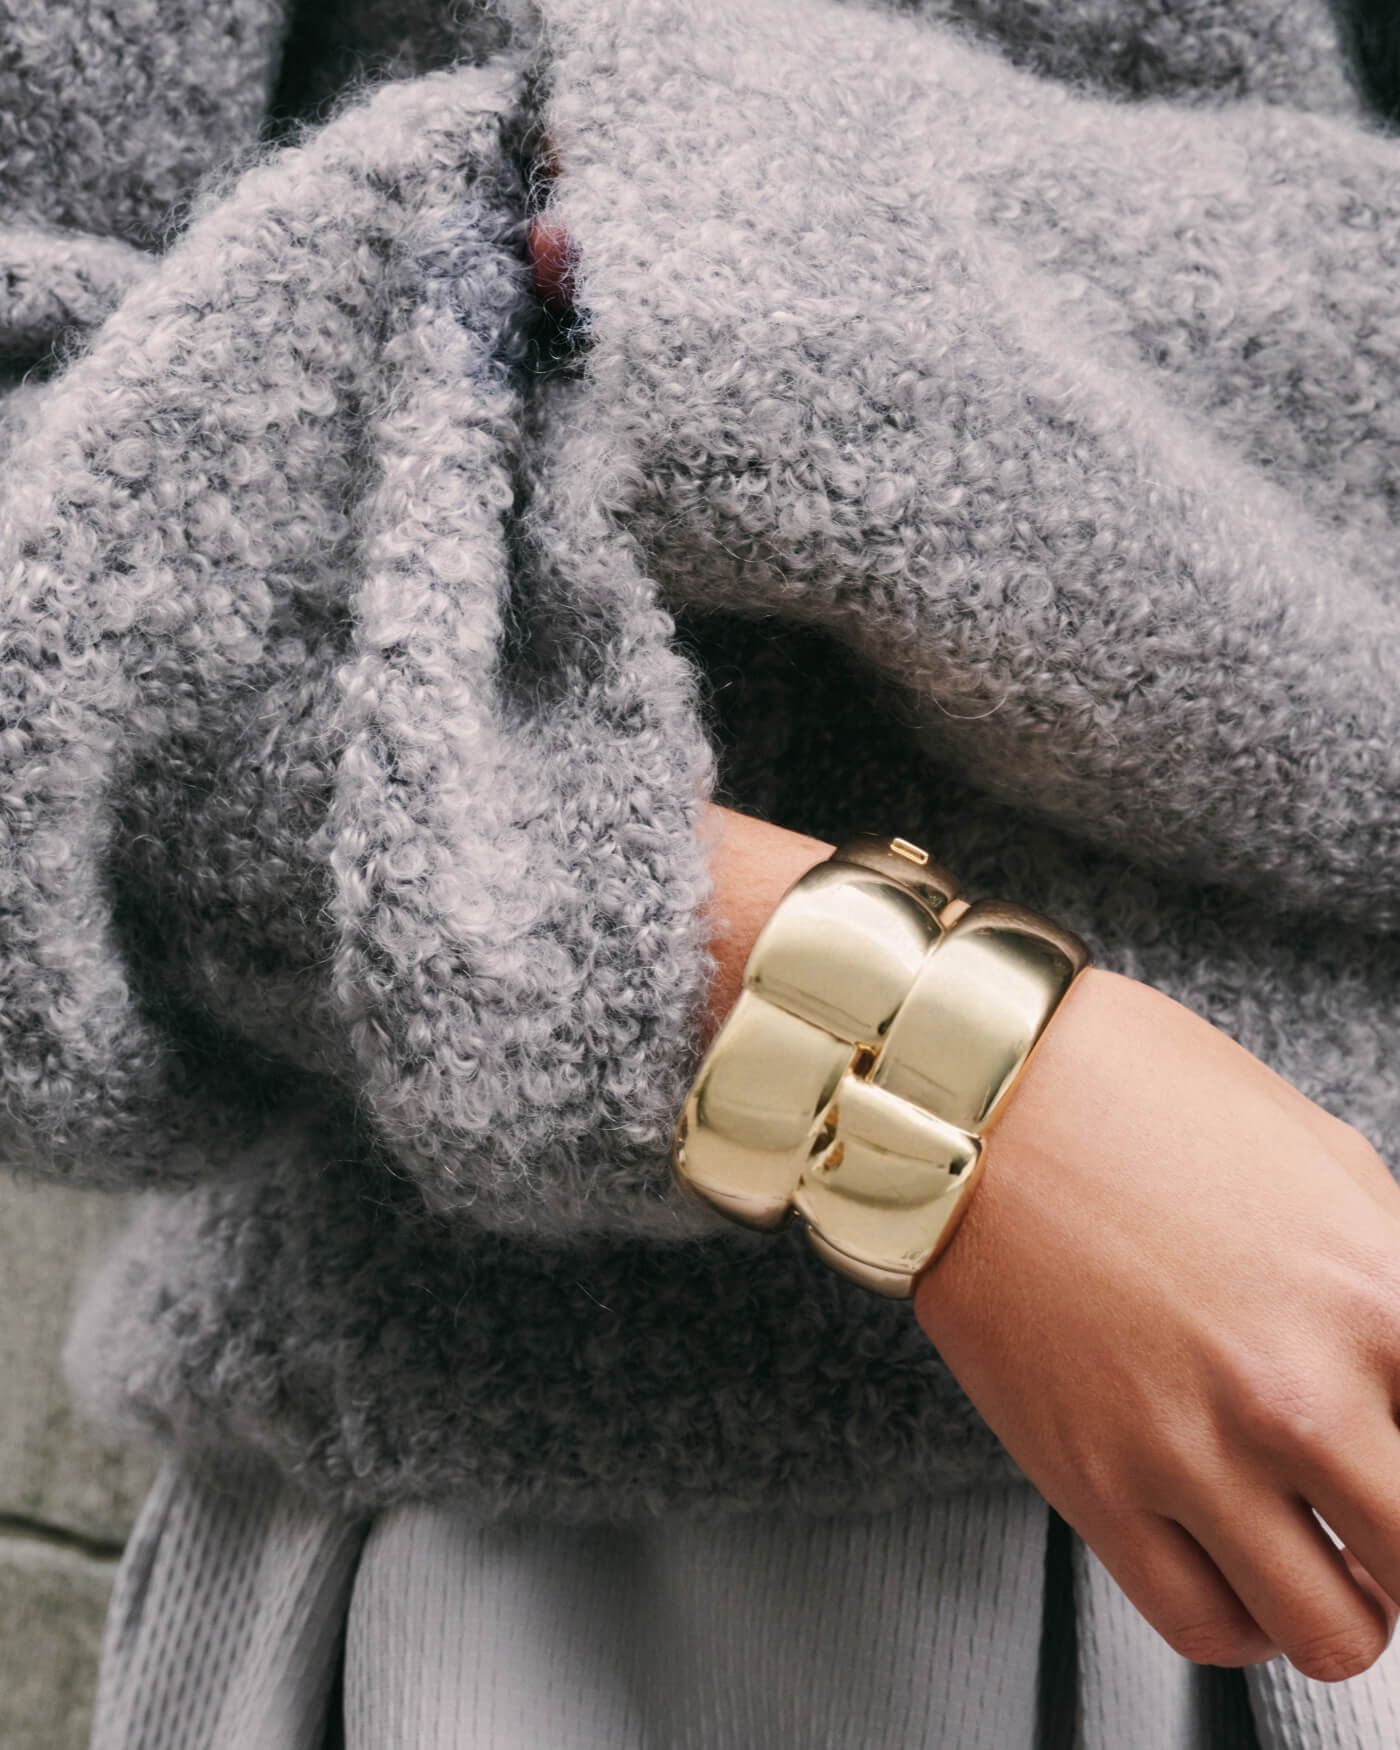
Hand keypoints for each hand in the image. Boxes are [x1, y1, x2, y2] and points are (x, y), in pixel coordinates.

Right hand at [916, 966, 1399, 1680]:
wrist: (977, 1098)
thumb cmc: (1136, 1098)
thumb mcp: (1321, 1157)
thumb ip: (1393, 1273)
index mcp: (1375, 1298)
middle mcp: (1296, 1393)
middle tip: (1384, 1526)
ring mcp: (1190, 1449)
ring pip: (1334, 1637)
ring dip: (1346, 1607)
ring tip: (1324, 1561)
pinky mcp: (1094, 1484)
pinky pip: (1205, 1626)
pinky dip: (1245, 1621)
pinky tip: (1240, 1564)